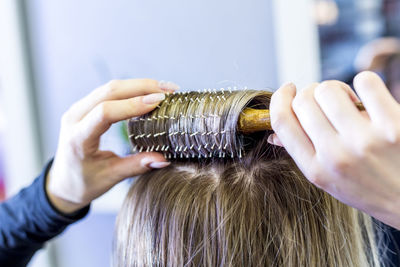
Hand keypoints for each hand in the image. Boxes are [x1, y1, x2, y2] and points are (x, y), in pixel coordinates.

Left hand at [46, 79, 178, 213]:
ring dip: (139, 85)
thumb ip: (136, 166)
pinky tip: (149, 91)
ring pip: (110, 87)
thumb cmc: (83, 183)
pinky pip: (108, 91)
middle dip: (142, 87)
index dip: (132, 105)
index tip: (158, 102)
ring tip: (164, 89)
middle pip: (109, 91)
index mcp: (77, 138)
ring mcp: (78, 109)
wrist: (62, 182)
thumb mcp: (110, 177)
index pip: (105, 112)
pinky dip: (131, 89)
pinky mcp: (85, 106)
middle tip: (169, 90)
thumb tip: (164, 160)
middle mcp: (74, 118)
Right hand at [269, 71, 399, 228]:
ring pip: (328, 89)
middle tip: (323, 99)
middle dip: (309, 92)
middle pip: (303, 101)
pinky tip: (368, 98)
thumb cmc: (369, 188)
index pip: (282, 122)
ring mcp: (365, 140)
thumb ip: (302, 154)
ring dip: (335, 88)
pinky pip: (365, 82)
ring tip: (348, 100)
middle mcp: (336, 156)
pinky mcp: (393, 125)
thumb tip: (275, 135)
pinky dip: (364, 83)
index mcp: (315, 169)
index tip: (287, 89)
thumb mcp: (329, 181)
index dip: (279, 98)